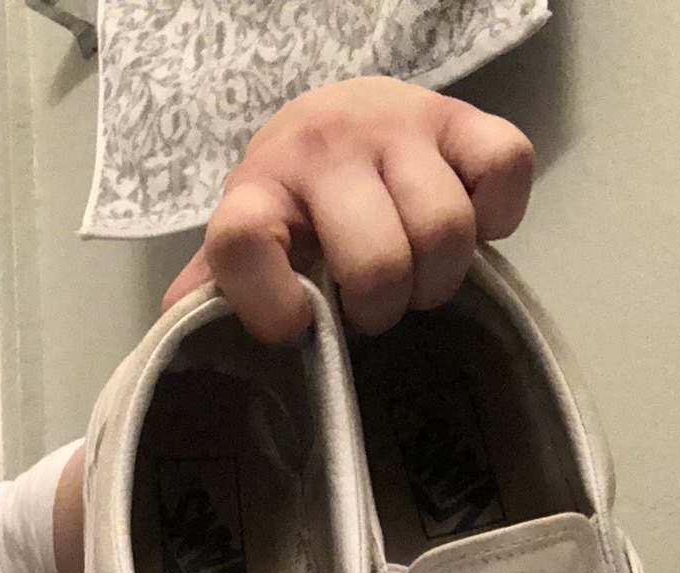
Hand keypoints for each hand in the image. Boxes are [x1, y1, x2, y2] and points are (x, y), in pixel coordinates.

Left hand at [161, 77, 534, 343]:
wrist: (333, 120)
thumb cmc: (292, 208)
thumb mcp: (245, 248)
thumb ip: (213, 294)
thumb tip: (174, 348)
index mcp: (257, 191)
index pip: (241, 240)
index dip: (269, 301)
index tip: (293, 327)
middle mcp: (324, 148)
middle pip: (377, 261)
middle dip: (383, 309)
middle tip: (372, 307)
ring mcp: (398, 127)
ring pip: (445, 230)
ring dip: (438, 278)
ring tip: (417, 277)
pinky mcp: (460, 117)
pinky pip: (505, 169)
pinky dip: (497, 218)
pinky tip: (468, 230)